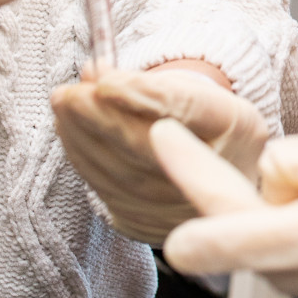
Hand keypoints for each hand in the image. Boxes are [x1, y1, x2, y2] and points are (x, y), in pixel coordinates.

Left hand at [53, 66, 269, 244]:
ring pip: (118, 172)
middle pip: (144, 146)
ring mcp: (177, 207)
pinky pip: (104, 190)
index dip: (142, 96)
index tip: (105, 81)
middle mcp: (211, 173)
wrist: (223, 174)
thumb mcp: (200, 91)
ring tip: (63, 104)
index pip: (186, 108)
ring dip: (81, 135)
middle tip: (70, 93)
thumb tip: (95, 73)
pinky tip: (69, 131)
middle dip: (99, 118)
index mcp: (233, 128)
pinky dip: (82, 157)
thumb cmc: (207, 125)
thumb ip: (153, 83)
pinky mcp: (146, 224)